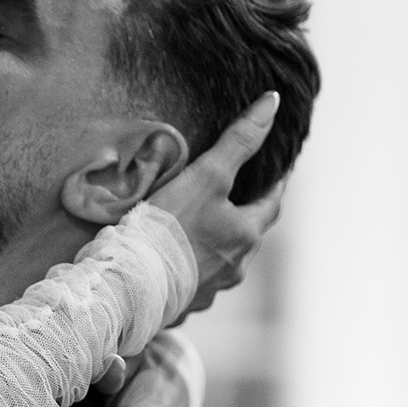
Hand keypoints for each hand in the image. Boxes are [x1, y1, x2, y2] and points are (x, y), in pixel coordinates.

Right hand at [154, 94, 285, 313]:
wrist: (130, 284)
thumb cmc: (169, 227)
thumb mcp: (206, 175)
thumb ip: (240, 141)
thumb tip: (273, 102)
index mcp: (245, 235)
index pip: (272, 203)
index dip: (276, 184)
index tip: (278, 170)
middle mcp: (235, 267)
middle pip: (248, 235)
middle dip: (246, 217)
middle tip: (240, 198)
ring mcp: (209, 290)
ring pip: (222, 262)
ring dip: (219, 246)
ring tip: (204, 230)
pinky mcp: (182, 305)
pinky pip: (194, 284)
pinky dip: (191, 270)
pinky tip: (175, 265)